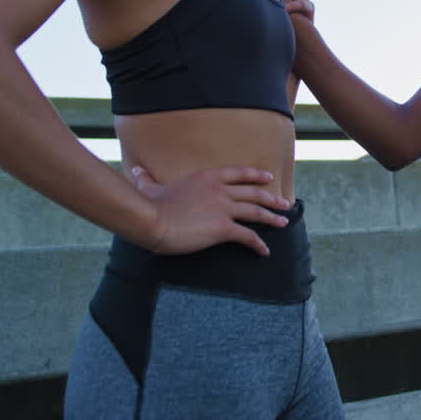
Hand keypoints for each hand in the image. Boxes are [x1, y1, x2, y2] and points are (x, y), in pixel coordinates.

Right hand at [129, 164, 292, 256]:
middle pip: (254, 192)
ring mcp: (223, 207)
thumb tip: (135, 170)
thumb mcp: (151, 187)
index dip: (256, 176)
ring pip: (256, 211)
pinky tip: (264, 251)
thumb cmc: (150, 206)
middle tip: (285, 203)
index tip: (269, 178)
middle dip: (271, 198)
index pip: (239, 173)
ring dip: (272, 218)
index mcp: (207, 177)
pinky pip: (248, 236)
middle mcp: (220, 189)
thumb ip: (146, 179)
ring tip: (283, 223)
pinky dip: (258, 244)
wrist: (152, 220)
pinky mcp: (223, 228)